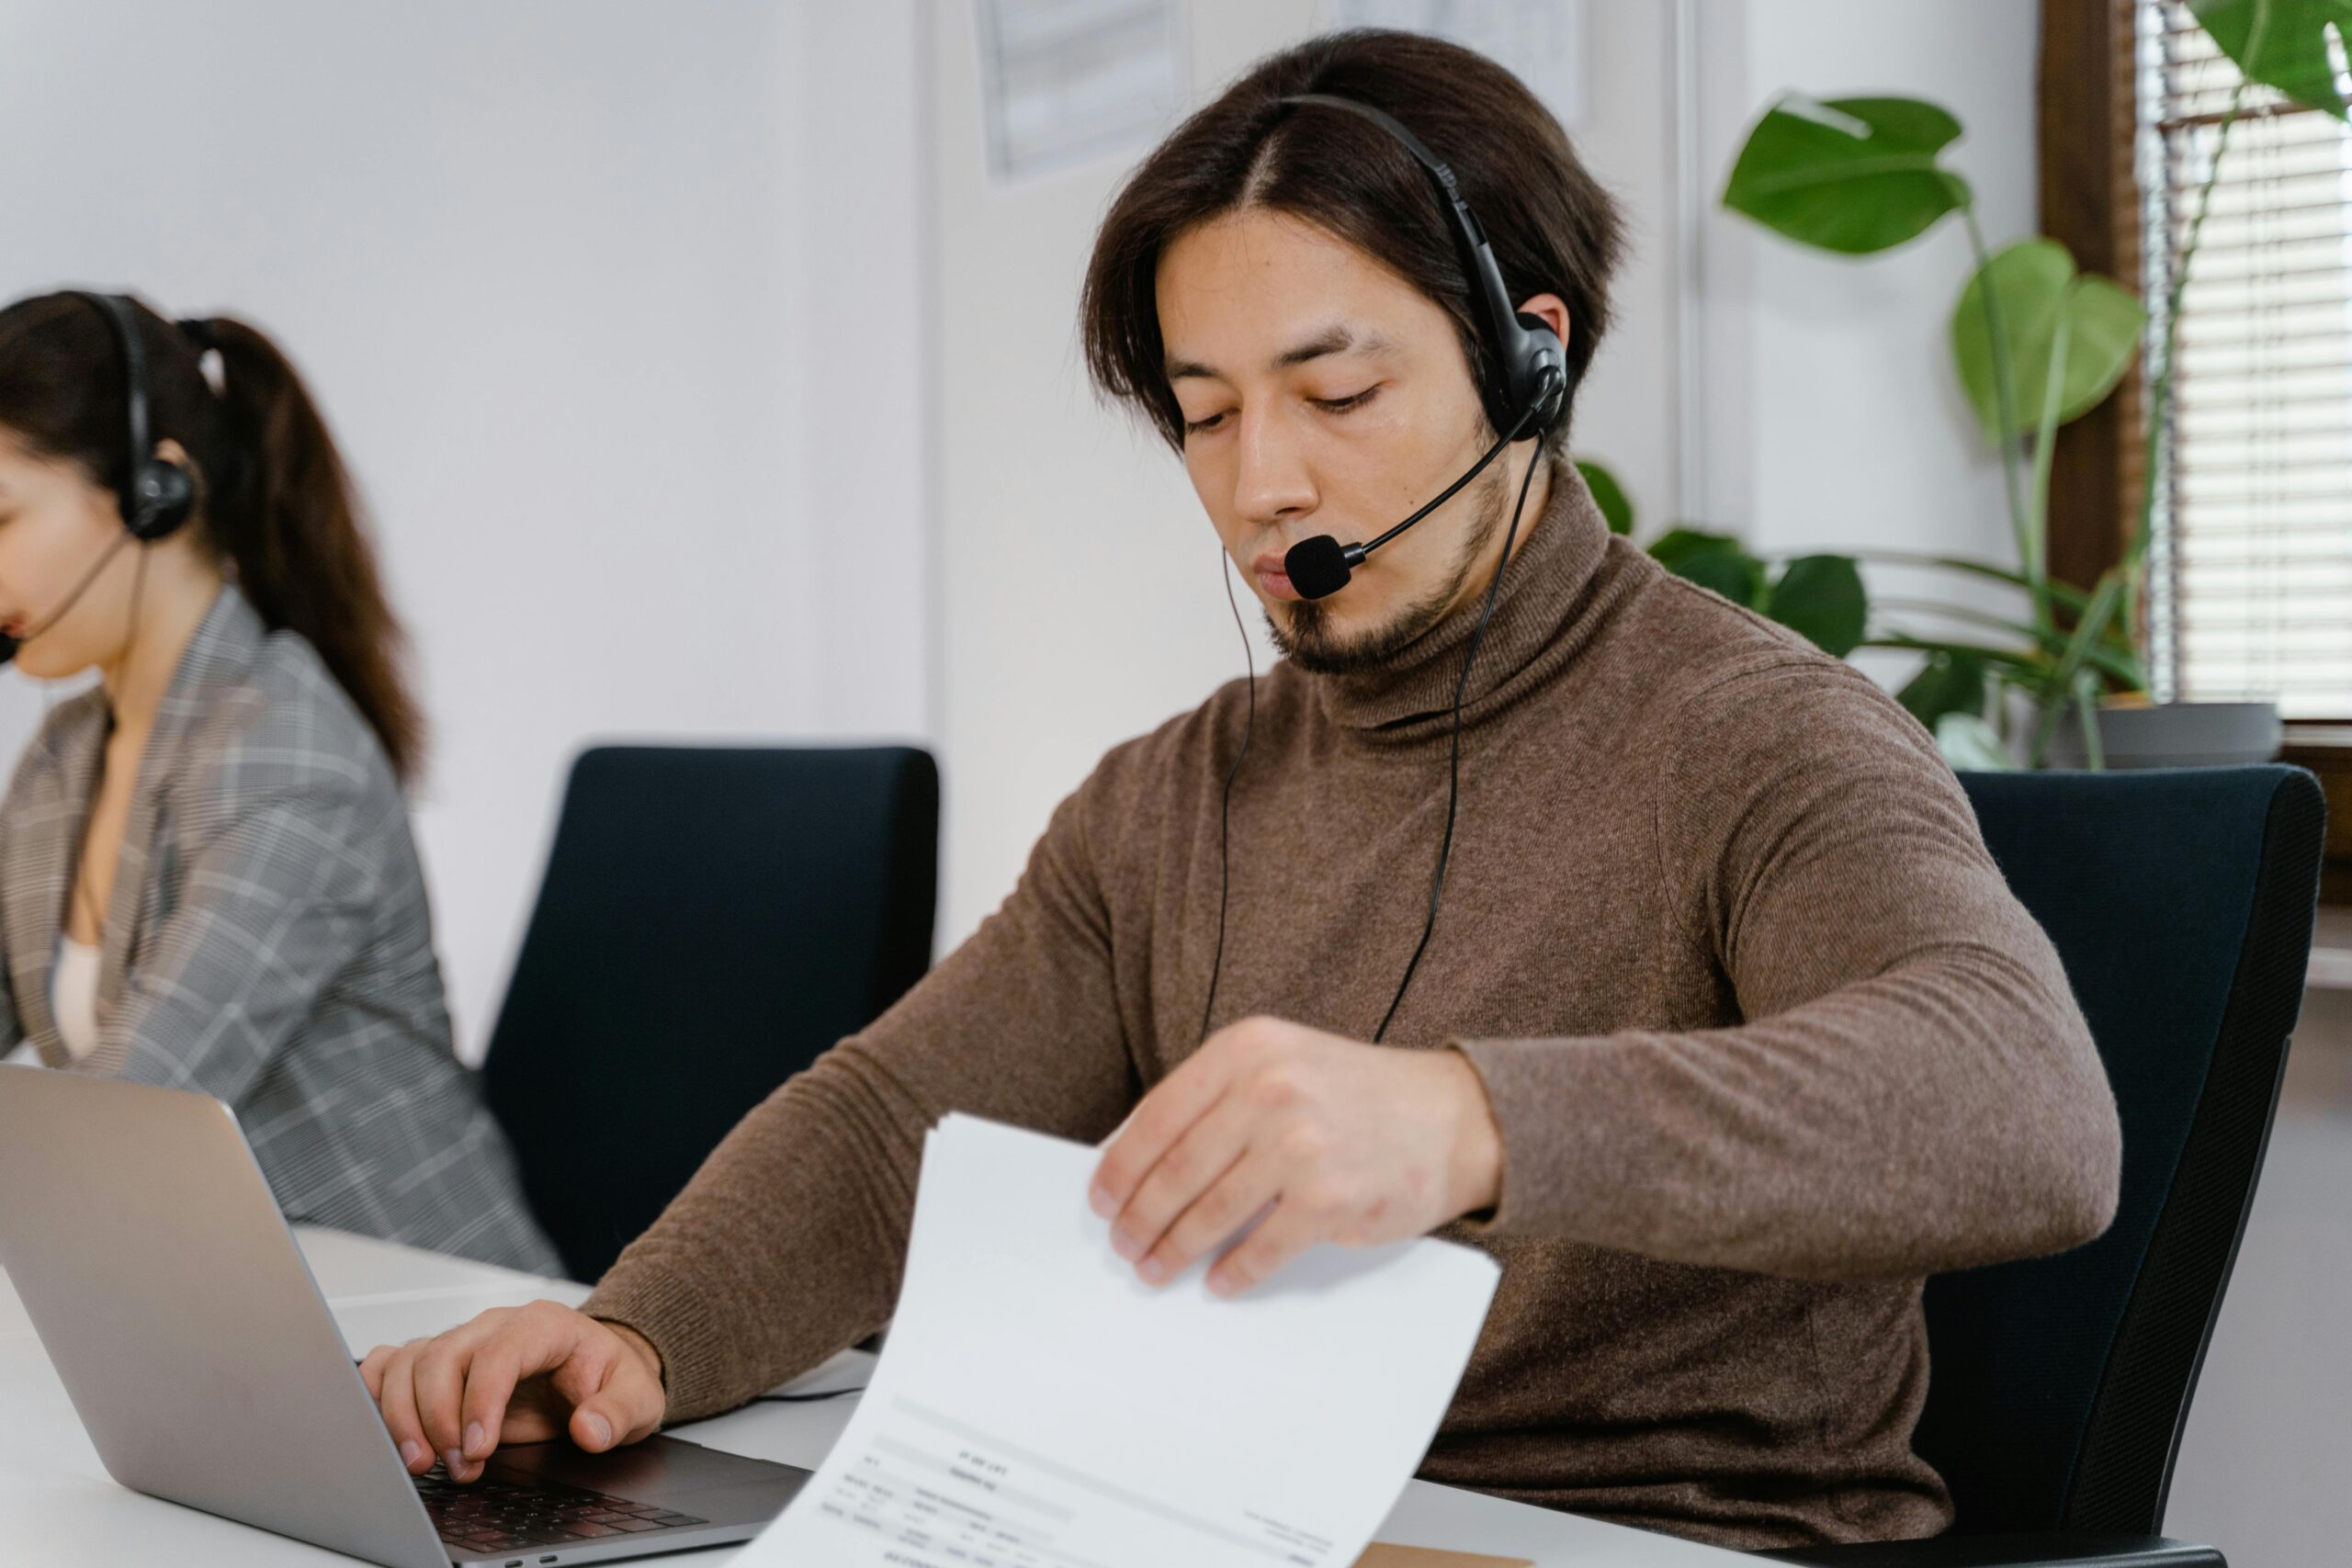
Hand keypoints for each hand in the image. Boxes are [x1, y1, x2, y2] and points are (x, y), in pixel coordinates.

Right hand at [359, 1301, 666, 1482]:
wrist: (598, 1372)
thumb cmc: (610, 1379)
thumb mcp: (637, 1398)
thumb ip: (618, 1412)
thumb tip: (589, 1429)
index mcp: (543, 1326)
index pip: (499, 1353)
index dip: (481, 1401)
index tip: (479, 1449)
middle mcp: (494, 1328)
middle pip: (442, 1357)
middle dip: (440, 1419)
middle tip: (459, 1467)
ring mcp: (461, 1342)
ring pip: (407, 1362)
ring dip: (403, 1416)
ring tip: (423, 1463)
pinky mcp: (437, 1364)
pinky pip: (388, 1365)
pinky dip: (376, 1397)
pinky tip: (388, 1434)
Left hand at [1088, 1017, 1501, 1296]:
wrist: (1454, 1117)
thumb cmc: (1357, 1094)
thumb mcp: (1281, 1062)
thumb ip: (1217, 1097)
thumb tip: (1141, 1158)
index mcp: (1247, 1050)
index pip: (1158, 1116)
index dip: (1120, 1166)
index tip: (1101, 1198)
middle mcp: (1269, 1091)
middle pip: (1176, 1170)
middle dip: (1139, 1217)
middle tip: (1122, 1243)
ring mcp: (1299, 1145)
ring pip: (1209, 1213)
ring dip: (1173, 1250)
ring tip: (1153, 1269)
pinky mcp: (1328, 1199)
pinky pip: (1259, 1249)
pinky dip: (1232, 1272)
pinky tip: (1217, 1282)